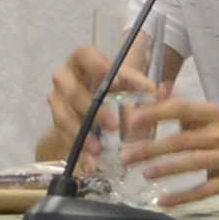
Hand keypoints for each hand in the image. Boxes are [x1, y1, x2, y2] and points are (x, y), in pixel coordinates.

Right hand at [43, 42, 167, 167]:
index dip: (97, 66)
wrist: (94, 106)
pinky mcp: (57, 124)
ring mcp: (57, 101)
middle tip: (114, 125)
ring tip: (99, 150)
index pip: (84, 54)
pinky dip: (79, 153)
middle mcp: (65, 78)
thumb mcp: (128, 83)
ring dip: (82, 135)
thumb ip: (144, 85)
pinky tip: (90, 165)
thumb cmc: (114, 87)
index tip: (118, 82)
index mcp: (82, 60)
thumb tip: (162, 92)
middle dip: (92, 109)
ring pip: (63, 117)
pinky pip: (64, 139)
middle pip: (71, 91)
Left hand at [121, 97, 218, 205]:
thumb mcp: (207, 118)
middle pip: (182, 140)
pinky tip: (162, 200)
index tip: (133, 120)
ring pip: (192, 163)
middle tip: (126, 156)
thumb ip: (181, 106)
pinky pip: (202, 190)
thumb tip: (157, 88)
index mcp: (211, 115)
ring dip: (167, 169)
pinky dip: (182, 196)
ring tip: (144, 174)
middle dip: (152, 148)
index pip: (182, 110)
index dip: (157, 113)